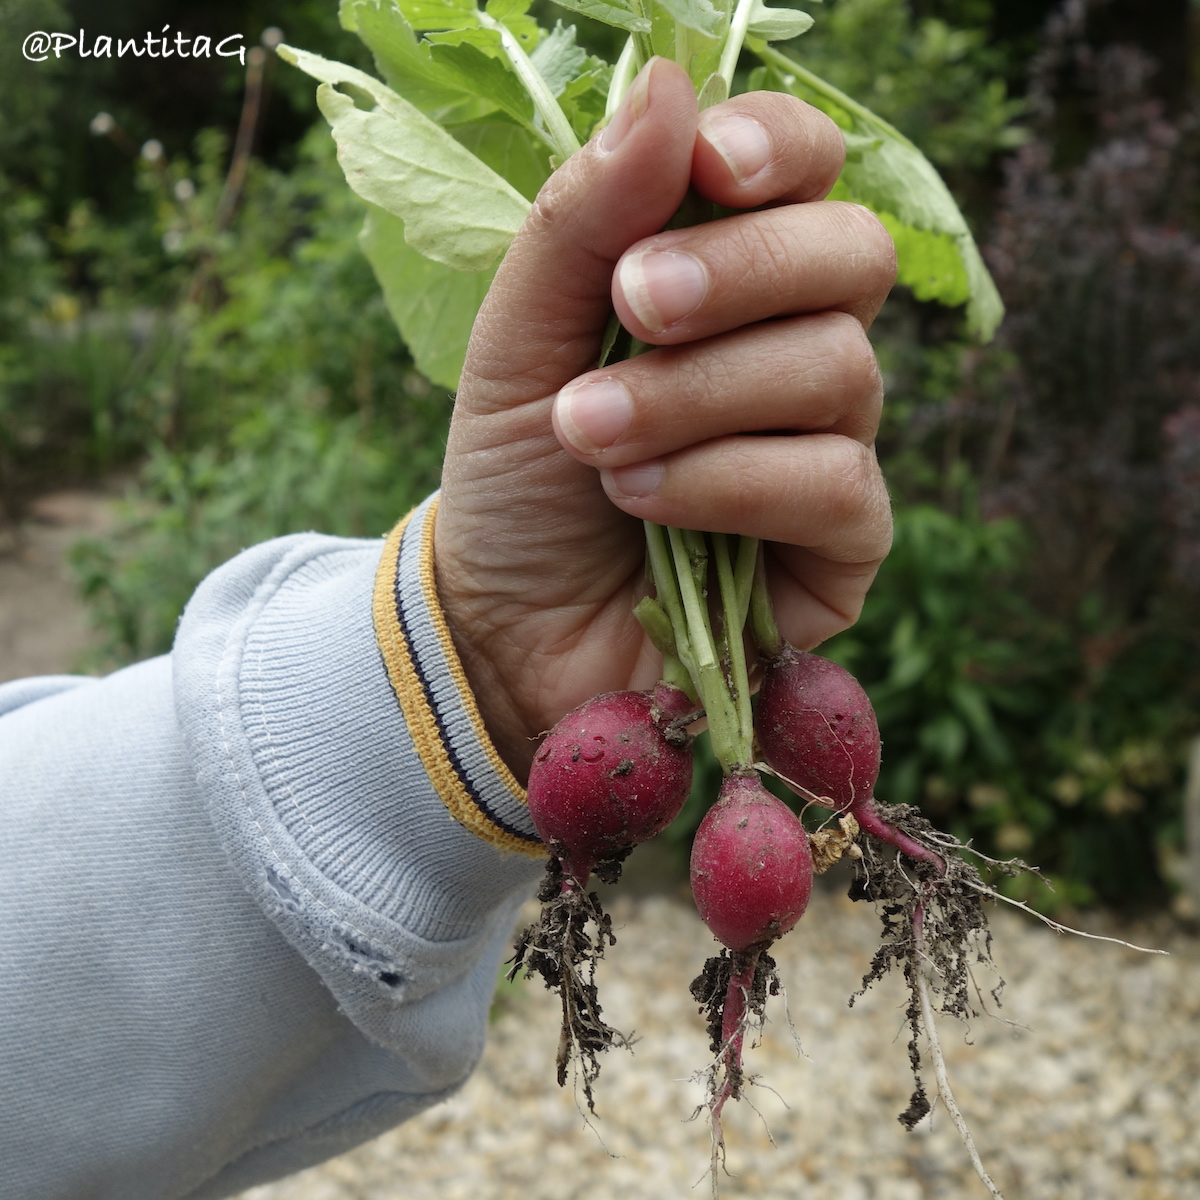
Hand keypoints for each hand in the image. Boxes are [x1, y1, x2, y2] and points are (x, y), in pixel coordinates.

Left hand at [435, 57, 895, 777]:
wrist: (503, 624)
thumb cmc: (514, 478)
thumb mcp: (517, 343)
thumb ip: (582, 222)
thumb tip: (668, 82)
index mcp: (728, 281)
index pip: (808, 173)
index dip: (780, 150)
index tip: (709, 165)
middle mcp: (797, 351)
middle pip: (851, 258)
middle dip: (740, 273)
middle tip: (634, 308)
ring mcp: (831, 447)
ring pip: (838, 370)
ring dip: (697, 397)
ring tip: (588, 438)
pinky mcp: (844, 547)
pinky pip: (839, 485)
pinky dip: (730, 483)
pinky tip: (643, 504)